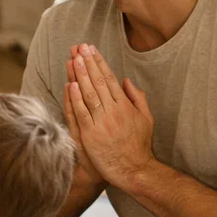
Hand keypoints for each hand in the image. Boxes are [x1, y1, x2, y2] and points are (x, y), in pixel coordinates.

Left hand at [66, 45, 154, 188]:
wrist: (134, 169)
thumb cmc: (139, 145)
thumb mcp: (146, 118)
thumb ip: (137, 97)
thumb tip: (125, 80)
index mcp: (125, 105)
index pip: (109, 79)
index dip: (99, 62)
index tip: (90, 49)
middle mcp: (114, 111)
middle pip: (98, 82)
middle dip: (87, 63)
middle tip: (79, 47)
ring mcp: (102, 122)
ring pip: (89, 94)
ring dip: (80, 75)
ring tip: (72, 58)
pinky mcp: (91, 135)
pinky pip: (82, 113)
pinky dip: (75, 99)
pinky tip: (70, 84)